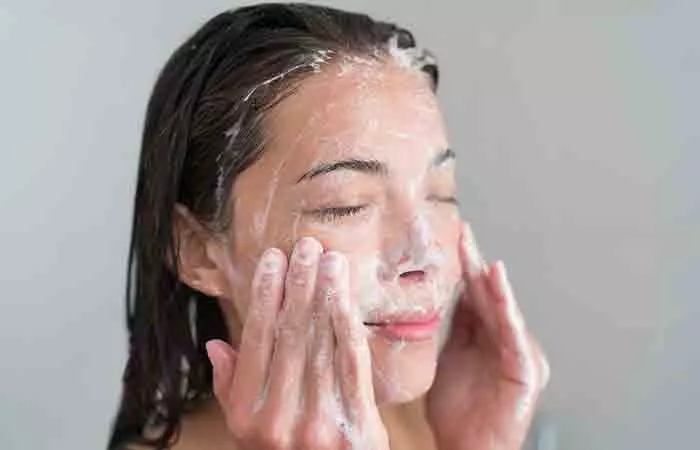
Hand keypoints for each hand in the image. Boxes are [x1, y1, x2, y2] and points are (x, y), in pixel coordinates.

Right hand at [206, 237, 389, 449]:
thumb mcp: (248, 434)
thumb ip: (232, 390)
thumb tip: (217, 346)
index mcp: (248, 418)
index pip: (255, 343)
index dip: (264, 297)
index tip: (272, 261)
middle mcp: (280, 420)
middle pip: (290, 337)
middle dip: (298, 286)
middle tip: (305, 246)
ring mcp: (319, 425)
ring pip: (321, 345)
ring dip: (325, 296)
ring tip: (329, 260)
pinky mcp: (358, 427)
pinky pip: (352, 365)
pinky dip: (348, 325)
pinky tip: (346, 296)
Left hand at [427, 223, 549, 449]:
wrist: (467, 448)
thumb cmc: (457, 412)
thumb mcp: (448, 358)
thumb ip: (451, 327)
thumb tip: (439, 294)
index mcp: (483, 334)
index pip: (472, 293)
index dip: (463, 266)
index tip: (452, 237)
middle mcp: (502, 338)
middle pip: (487, 295)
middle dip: (475, 265)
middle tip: (463, 233)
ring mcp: (516, 352)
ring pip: (503, 311)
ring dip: (493, 284)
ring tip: (483, 260)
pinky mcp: (526, 370)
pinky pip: (514, 335)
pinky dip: (508, 310)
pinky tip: (499, 287)